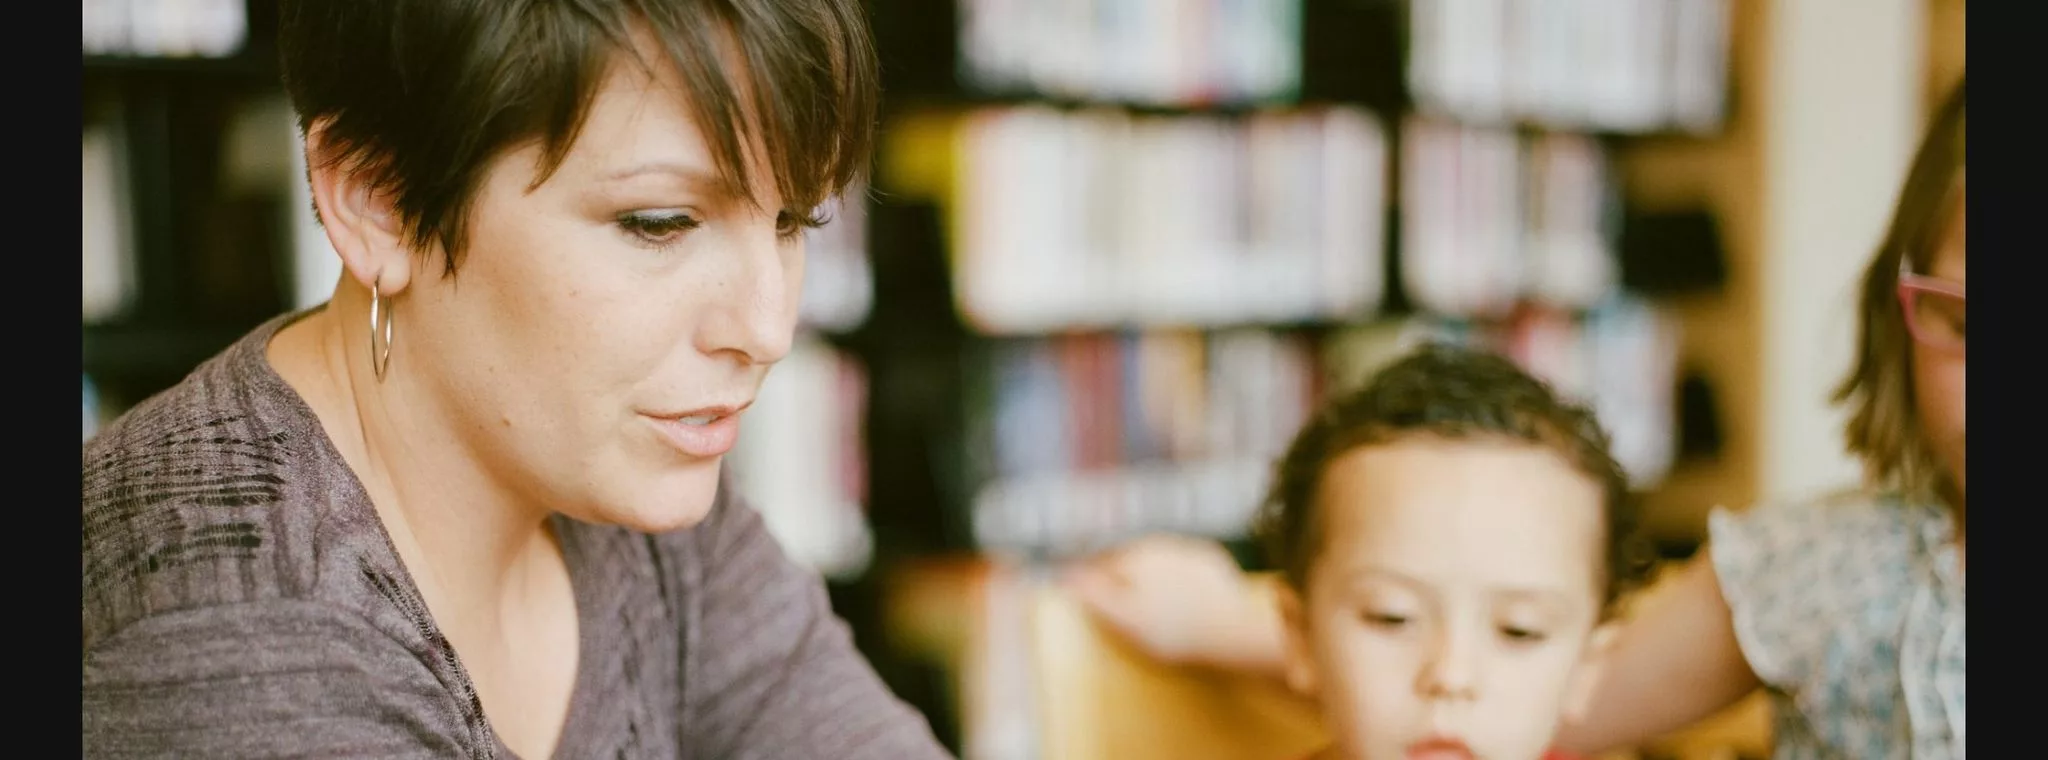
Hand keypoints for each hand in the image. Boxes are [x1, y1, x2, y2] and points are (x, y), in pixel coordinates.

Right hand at [1062, 534, 1287, 678]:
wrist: (1232, 630)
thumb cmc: (1174, 630)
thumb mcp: (1125, 619)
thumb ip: (1094, 594)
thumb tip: (1066, 576)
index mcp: (1134, 558)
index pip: (1100, 565)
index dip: (1089, 580)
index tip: (1081, 594)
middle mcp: (1160, 544)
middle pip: (1130, 559)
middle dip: (1121, 574)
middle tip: (1118, 603)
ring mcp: (1188, 550)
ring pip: (1159, 559)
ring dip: (1151, 574)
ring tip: (1151, 602)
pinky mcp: (1212, 561)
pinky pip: (1187, 566)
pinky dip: (1180, 577)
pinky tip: (1182, 596)